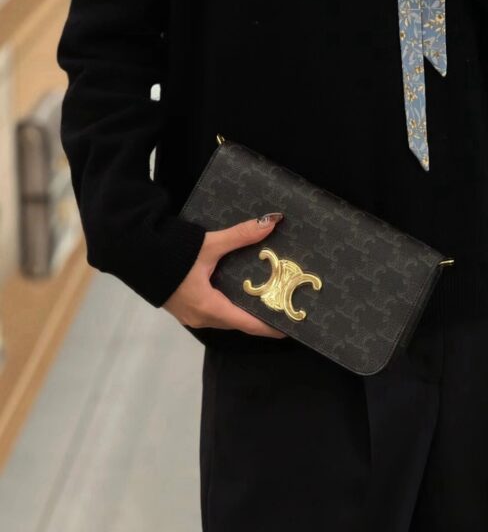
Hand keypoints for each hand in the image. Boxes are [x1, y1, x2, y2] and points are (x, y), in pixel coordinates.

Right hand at [162, 213, 287, 337]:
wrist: (135, 253)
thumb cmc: (171, 254)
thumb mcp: (210, 244)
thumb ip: (240, 235)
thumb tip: (270, 223)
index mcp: (209, 308)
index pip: (248, 324)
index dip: (270, 327)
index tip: (291, 326)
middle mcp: (201, 317)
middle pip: (238, 322)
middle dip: (260, 316)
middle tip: (282, 306)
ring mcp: (191, 314)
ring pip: (225, 316)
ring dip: (243, 310)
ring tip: (266, 298)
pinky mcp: (184, 306)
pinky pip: (213, 310)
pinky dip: (229, 303)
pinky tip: (238, 290)